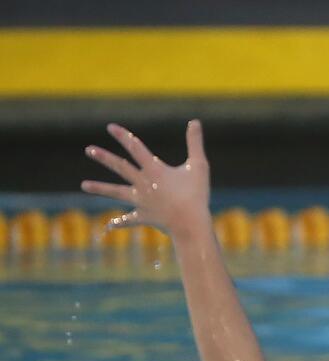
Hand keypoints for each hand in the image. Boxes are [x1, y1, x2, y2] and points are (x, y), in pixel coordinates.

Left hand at [81, 121, 210, 236]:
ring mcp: (142, 201)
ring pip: (117, 193)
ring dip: (100, 189)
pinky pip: (129, 220)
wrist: (190, 224)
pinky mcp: (144, 217)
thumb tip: (195, 121)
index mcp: (154, 170)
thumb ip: (195, 143)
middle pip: (121, 167)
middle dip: (104, 158)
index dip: (123, 136)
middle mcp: (143, 183)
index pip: (136, 148)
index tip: (110, 127)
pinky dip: (120, 222)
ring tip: (83, 185)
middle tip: (89, 150)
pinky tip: (109, 224)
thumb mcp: (199, 166)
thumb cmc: (196, 195)